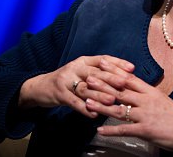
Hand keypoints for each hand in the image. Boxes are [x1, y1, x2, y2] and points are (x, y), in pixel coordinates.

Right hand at [18, 55, 134, 118]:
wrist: (41, 87)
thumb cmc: (69, 80)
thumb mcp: (83, 72)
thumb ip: (100, 72)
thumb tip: (125, 75)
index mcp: (84, 61)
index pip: (103, 59)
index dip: (117, 63)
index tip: (131, 68)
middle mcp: (75, 68)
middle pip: (95, 72)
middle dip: (110, 78)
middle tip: (124, 84)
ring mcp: (65, 80)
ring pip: (85, 88)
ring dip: (99, 95)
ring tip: (111, 101)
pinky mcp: (58, 94)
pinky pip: (73, 101)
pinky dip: (84, 108)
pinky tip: (93, 114)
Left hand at [84, 58, 172, 152]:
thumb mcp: (163, 100)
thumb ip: (147, 96)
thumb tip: (134, 91)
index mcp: (151, 92)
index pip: (130, 77)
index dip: (114, 70)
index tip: (103, 62)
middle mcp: (147, 101)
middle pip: (121, 90)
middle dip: (103, 84)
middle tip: (89, 78)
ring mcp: (145, 115)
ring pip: (118, 109)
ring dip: (101, 106)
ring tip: (87, 102)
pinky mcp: (144, 130)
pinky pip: (124, 130)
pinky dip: (110, 131)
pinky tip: (99, 130)